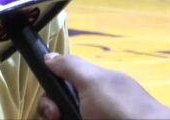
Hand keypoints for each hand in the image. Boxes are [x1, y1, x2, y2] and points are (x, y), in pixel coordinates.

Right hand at [38, 53, 169, 119]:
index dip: (51, 92)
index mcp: (93, 86)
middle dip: (51, 111)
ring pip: (67, 116)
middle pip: (60, 106)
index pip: (62, 85)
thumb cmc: (120, 106)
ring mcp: (95, 116)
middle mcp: (93, 104)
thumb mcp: (93, 80)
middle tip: (57, 117)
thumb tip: (49, 55)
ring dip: (59, 118)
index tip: (53, 104)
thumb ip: (70, 67)